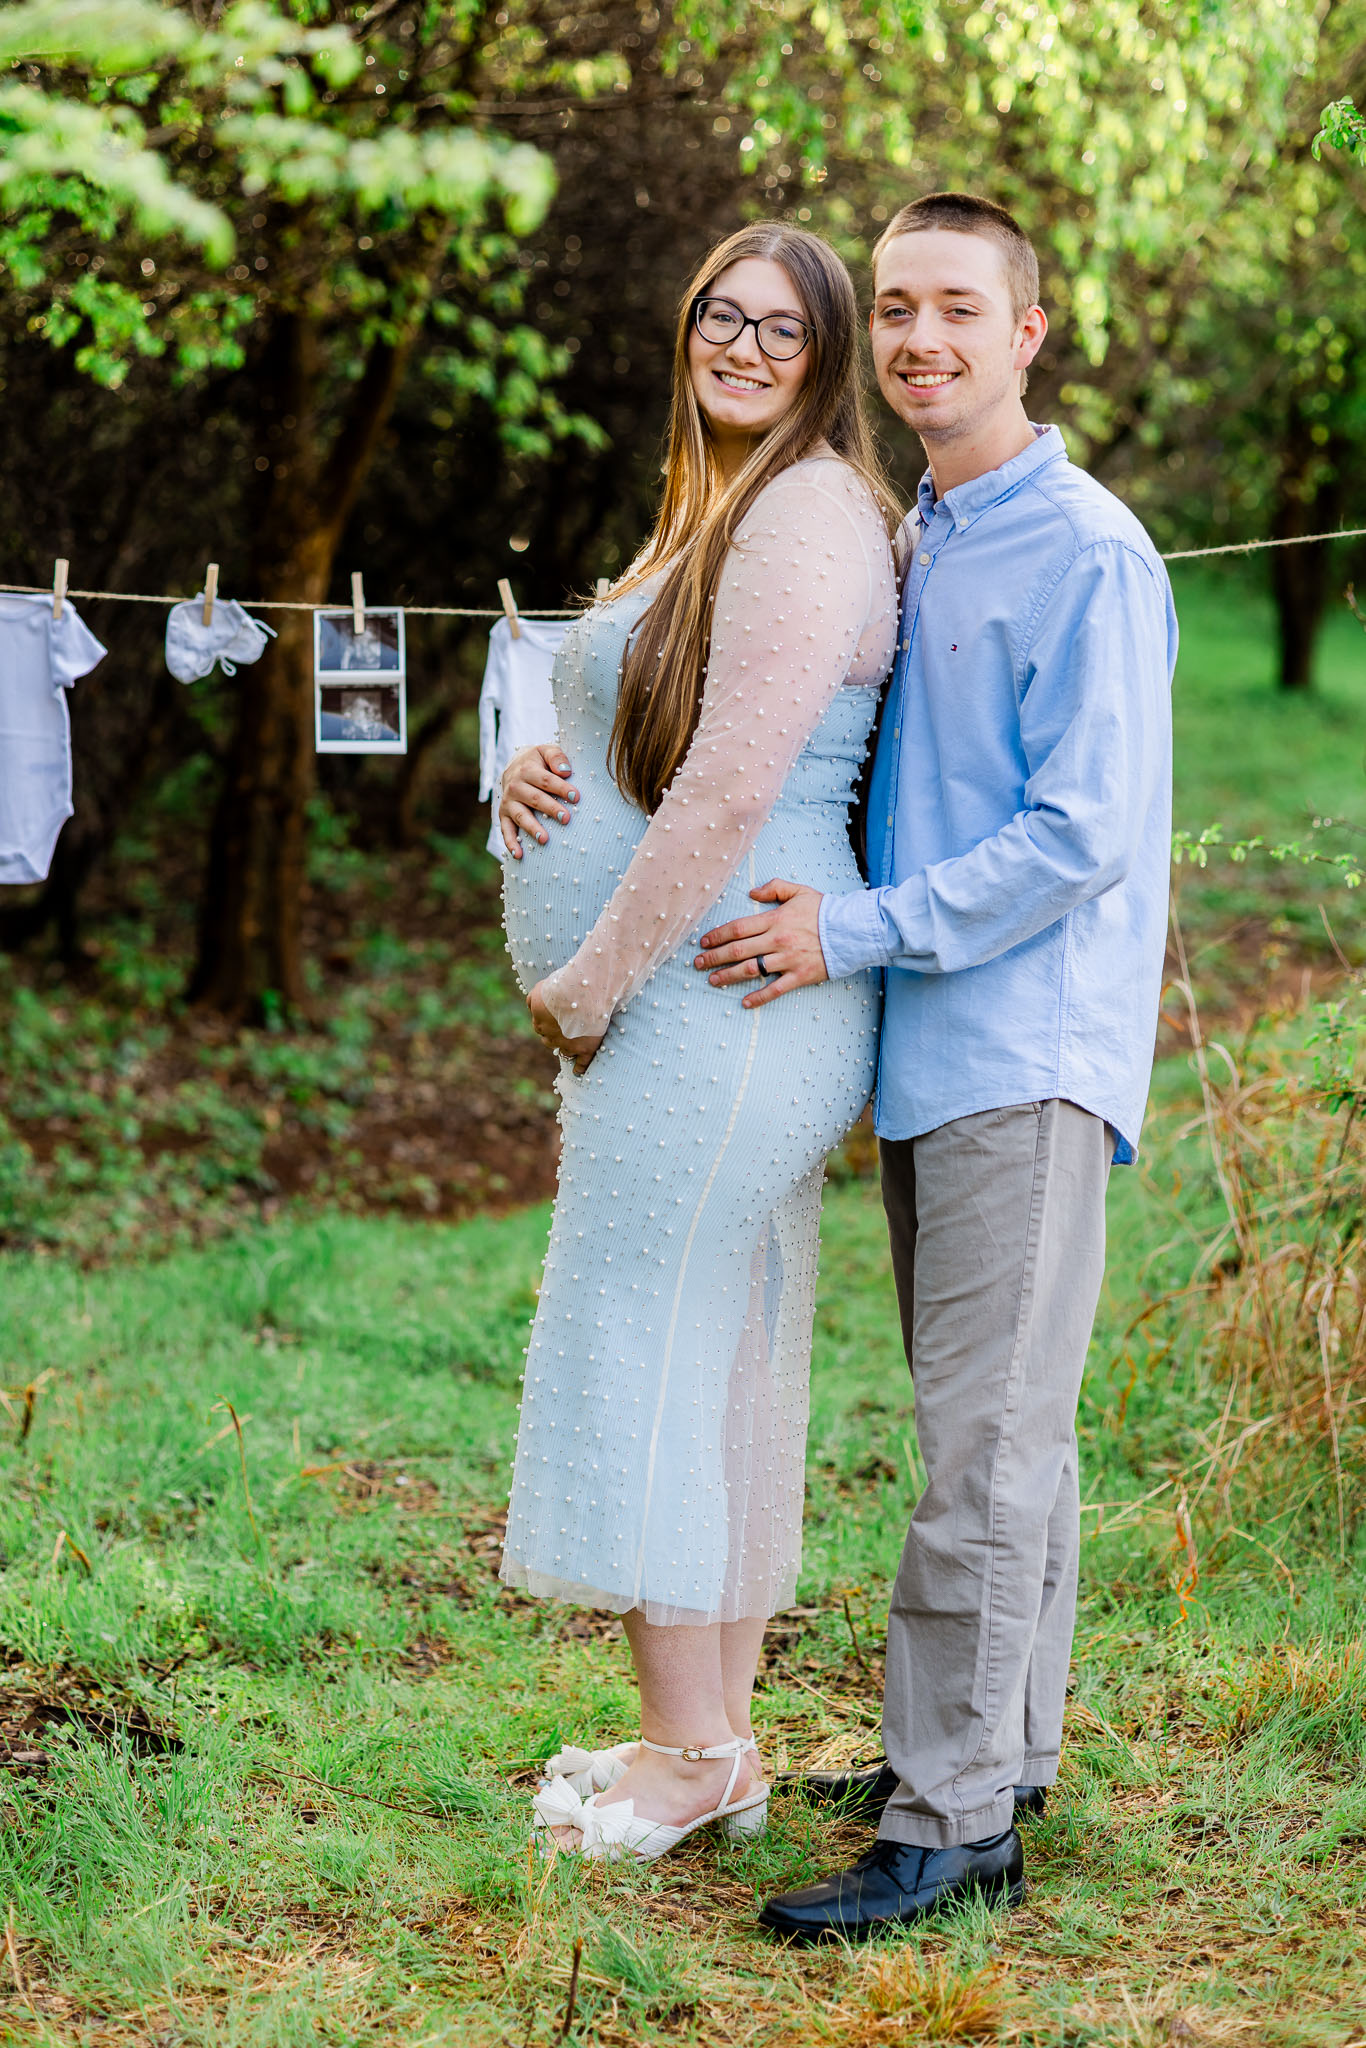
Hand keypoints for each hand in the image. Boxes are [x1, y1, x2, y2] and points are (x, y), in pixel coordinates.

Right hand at [499, 745, 577, 857]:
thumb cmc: (538, 761)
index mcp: (527, 769)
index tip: (576, 797)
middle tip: (566, 819)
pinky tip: (519, 855)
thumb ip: (556, 757)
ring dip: (532, 828)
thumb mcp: (546, 750)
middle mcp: (515, 786)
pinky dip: (510, 843)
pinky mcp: (504, 815)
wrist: (514, 765)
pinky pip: (506, 830)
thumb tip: (566, 771)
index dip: (561, 788)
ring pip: (521, 816)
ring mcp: (508, 802)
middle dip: (551, 809)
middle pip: (535, 799)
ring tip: (544, 839)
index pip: (546, 780)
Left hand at [528, 981, 603, 1073]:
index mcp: (539, 1020)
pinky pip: (581, 1063)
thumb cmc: (563, 985)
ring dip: (567, 1047)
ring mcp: (568, 1044)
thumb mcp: (541, 987)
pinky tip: (578, 1071)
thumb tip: (531, 1006)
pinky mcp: (585, 1049)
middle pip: (549, 1040)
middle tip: (565, 1029)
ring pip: (564, 1051)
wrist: (583, 991)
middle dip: (555, 1035)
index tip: (556, 1018)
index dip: (548, 1021)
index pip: (539, 1025)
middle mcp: (550, 1035)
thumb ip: (534, 999)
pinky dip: (579, 1068)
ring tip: (574, 1046)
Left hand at [694, 879, 826, 1008]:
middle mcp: (778, 940)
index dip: (718, 935)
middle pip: (738, 950)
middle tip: (698, 964)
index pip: (738, 928)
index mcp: (775, 920)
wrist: (852, 930)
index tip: (704, 942)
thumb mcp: (800, 891)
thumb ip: (774, 888)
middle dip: (715, 957)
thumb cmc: (825, 910)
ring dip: (729, 976)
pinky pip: (775, 989)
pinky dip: (759, 997)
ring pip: (751, 970)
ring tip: (712, 980)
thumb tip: (751, 893)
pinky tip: (744, 1002)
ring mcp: (788, 960)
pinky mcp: (799, 976)